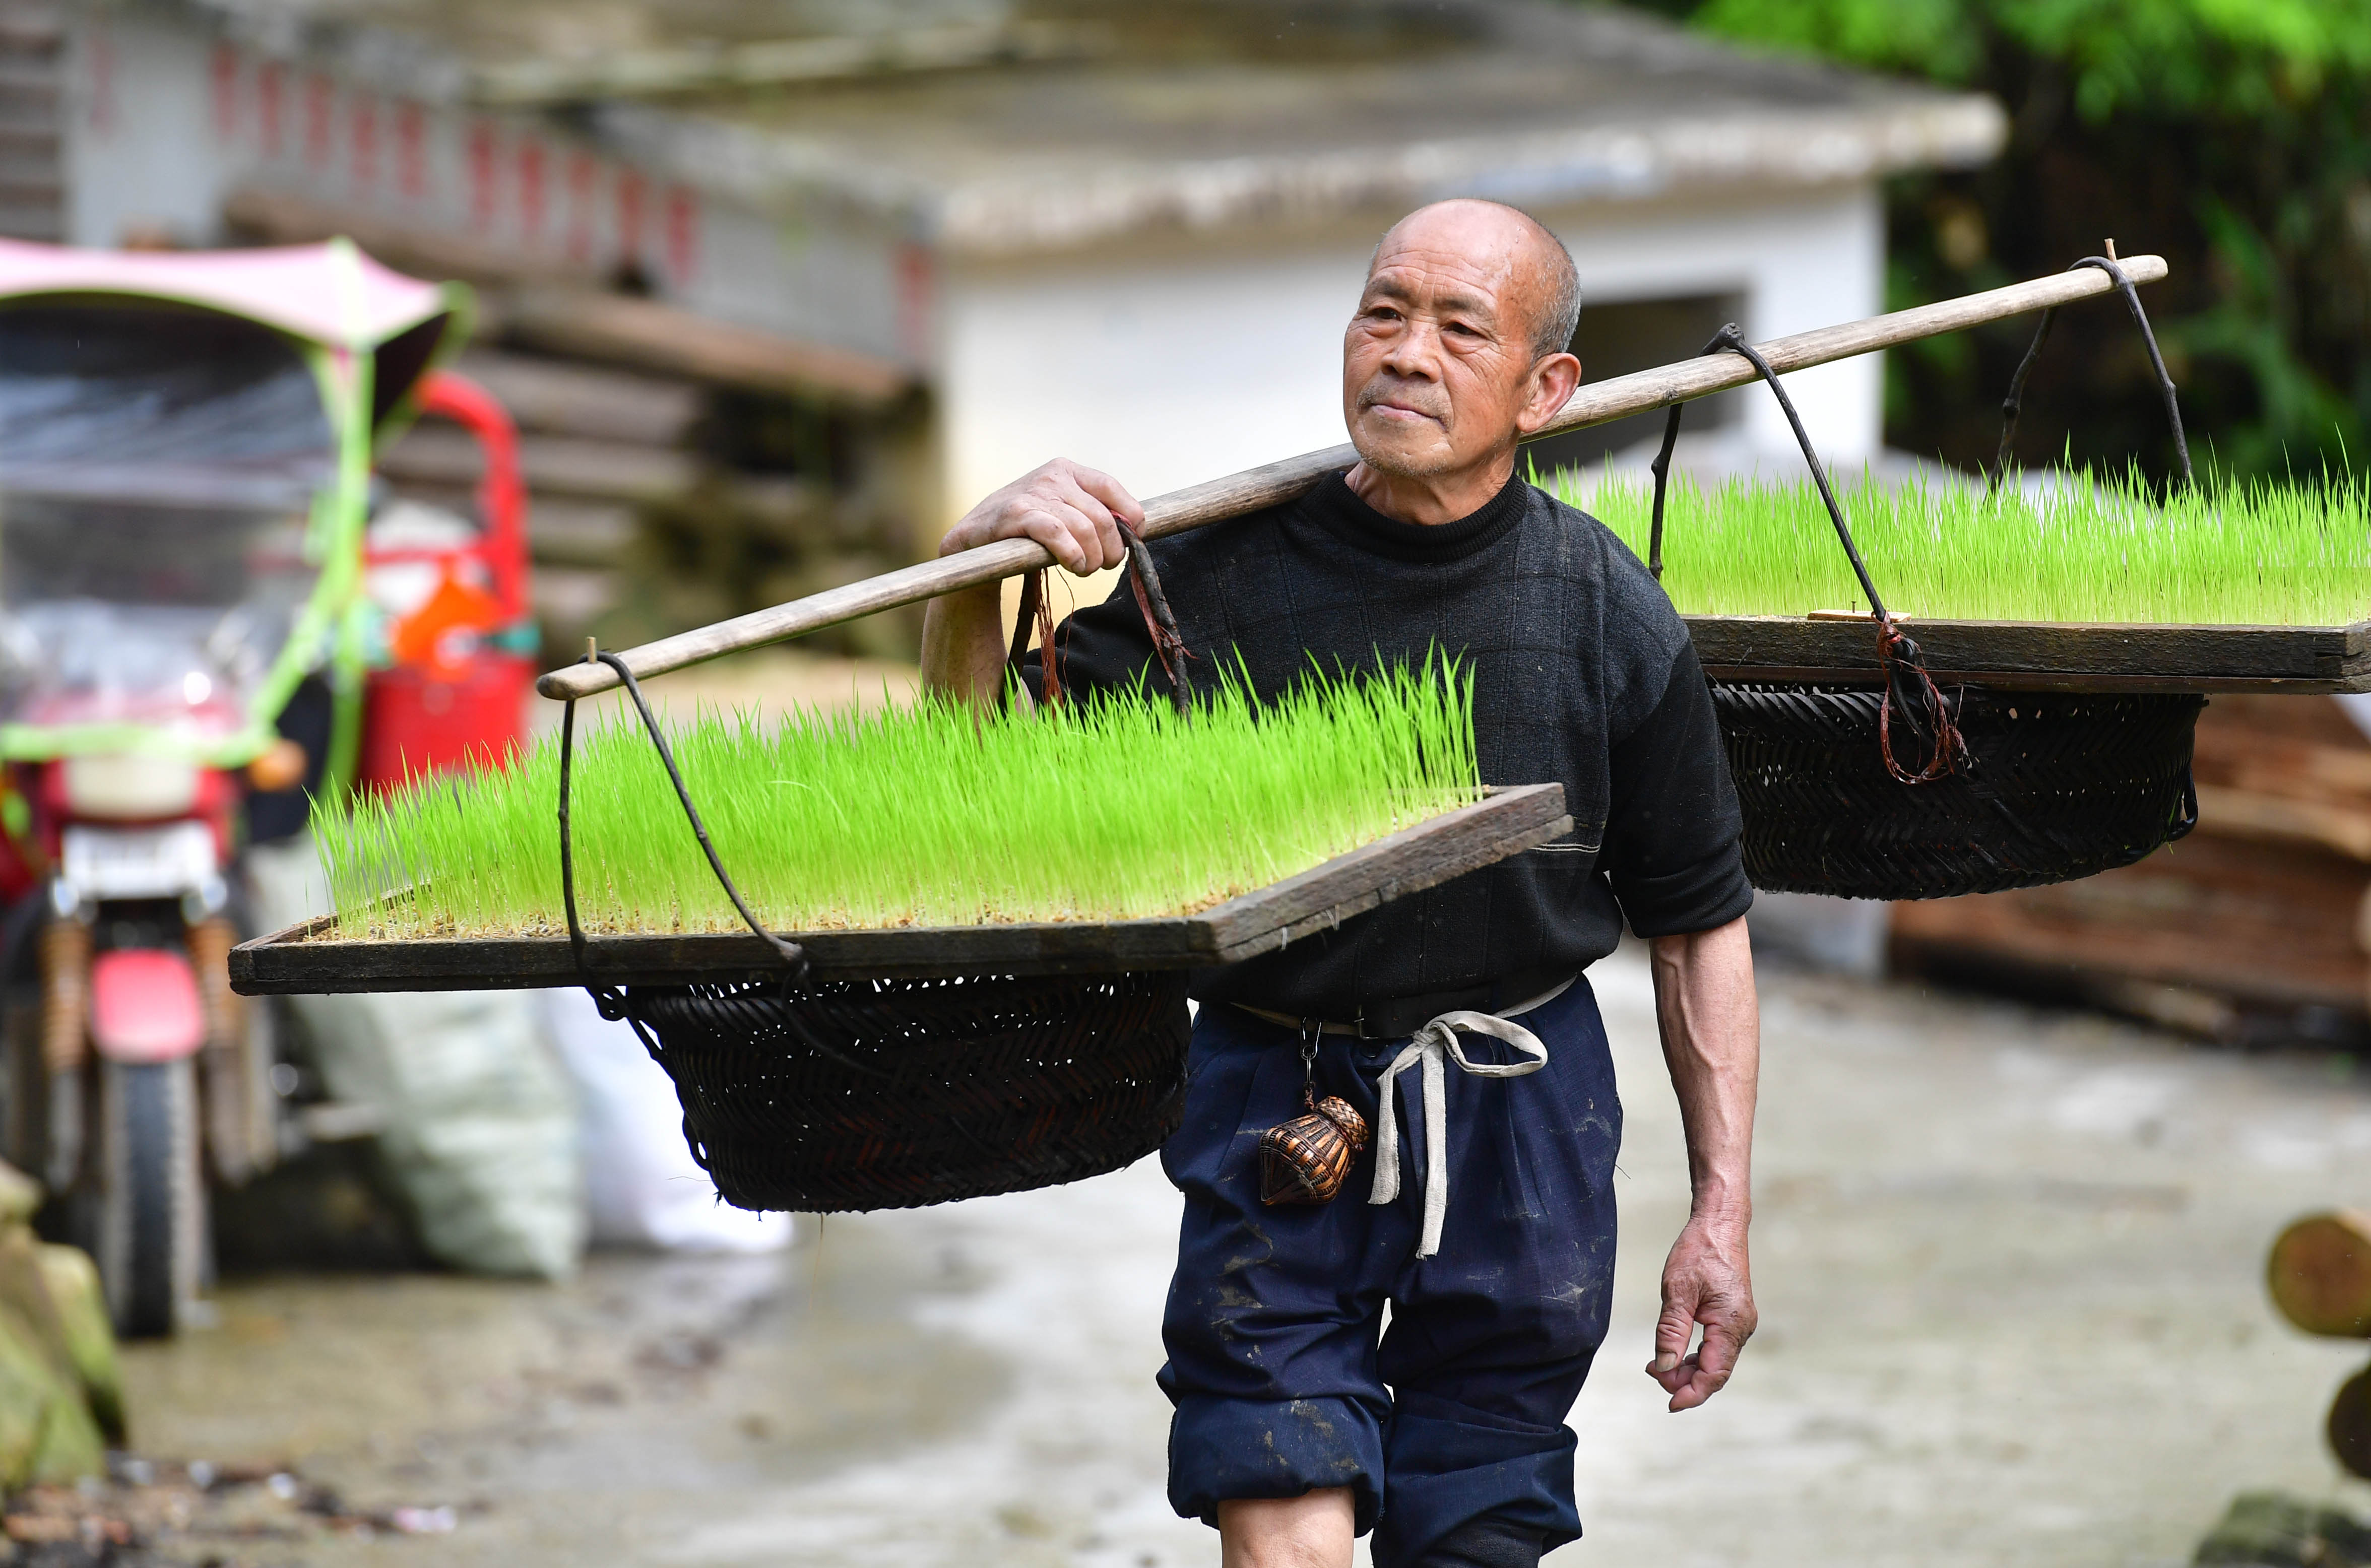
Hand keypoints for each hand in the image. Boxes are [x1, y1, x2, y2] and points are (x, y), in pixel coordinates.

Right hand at [939, 458, 1141, 575]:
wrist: (973, 539)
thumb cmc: (1024, 530)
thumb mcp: (1060, 512)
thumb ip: (1091, 515)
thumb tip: (1134, 530)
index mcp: (1067, 470)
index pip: (1112, 489)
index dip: (1130, 518)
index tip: (1132, 542)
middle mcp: (1053, 475)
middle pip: (1102, 517)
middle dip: (1110, 549)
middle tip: (1102, 565)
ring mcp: (1034, 492)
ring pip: (1084, 528)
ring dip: (1091, 557)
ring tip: (1084, 569)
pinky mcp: (1017, 513)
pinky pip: (1057, 533)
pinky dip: (1071, 553)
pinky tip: (1073, 565)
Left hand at [1646, 1210, 1754, 1411]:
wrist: (1719, 1224)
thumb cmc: (1700, 1251)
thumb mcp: (1678, 1290)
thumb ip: (1671, 1330)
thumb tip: (1664, 1367)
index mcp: (1732, 1323)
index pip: (1714, 1374)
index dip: (1692, 1394)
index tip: (1669, 1404)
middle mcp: (1741, 1328)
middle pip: (1714, 1372)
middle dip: (1683, 1382)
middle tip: (1651, 1373)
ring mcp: (1738, 1324)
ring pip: (1714, 1362)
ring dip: (1686, 1370)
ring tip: (1656, 1366)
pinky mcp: (1731, 1318)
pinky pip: (1714, 1348)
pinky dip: (1693, 1356)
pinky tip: (1672, 1354)